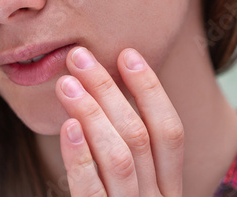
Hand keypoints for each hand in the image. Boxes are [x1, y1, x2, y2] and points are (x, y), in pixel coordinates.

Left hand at [56, 47, 183, 195]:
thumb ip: (128, 150)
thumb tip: (104, 92)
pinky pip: (91, 190)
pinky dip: (80, 157)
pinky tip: (68, 127)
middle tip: (80, 57)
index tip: (127, 54)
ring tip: (66, 83)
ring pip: (118, 157)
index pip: (170, 131)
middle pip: (138, 135)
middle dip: (108, 90)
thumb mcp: (135, 183)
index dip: (151, 89)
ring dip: (92, 114)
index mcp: (168, 185)